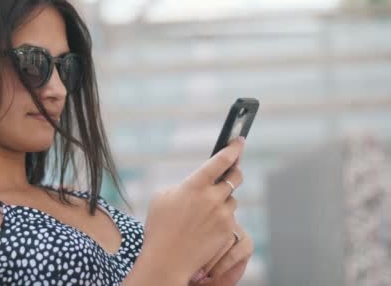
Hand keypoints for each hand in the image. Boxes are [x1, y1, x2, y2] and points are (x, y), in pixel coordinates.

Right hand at [133, 137, 245, 284]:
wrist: (167, 259)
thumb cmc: (160, 227)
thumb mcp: (162, 197)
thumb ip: (183, 186)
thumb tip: (197, 185)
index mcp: (195, 185)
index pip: (221, 161)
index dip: (233, 149)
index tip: (239, 141)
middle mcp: (212, 198)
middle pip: (236, 177)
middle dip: (235, 172)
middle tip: (232, 170)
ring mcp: (223, 215)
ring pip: (232, 200)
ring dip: (223, 201)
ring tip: (205, 212)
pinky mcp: (227, 231)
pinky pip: (230, 218)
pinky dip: (221, 219)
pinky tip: (206, 227)